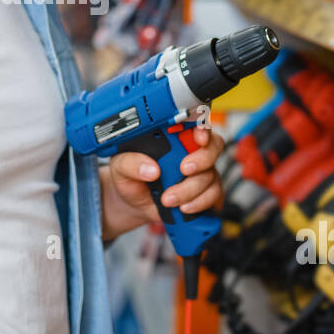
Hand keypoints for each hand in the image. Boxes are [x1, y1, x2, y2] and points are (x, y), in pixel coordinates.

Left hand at [100, 125, 225, 241]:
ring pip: (210, 176)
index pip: (195, 125)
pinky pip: (214, 196)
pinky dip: (200, 203)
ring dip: (191, 190)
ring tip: (168, 199)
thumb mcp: (120, 167)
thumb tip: (150, 168)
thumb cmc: (129, 179)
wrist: (132, 204)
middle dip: (202, 160)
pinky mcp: (204, 194)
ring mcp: (201, 174)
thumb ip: (131, 162)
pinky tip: (183, 208)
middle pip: (212, 148)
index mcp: (172, 138)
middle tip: (183, 169)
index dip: (203, 129)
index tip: (199, 138)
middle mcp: (190, 153)